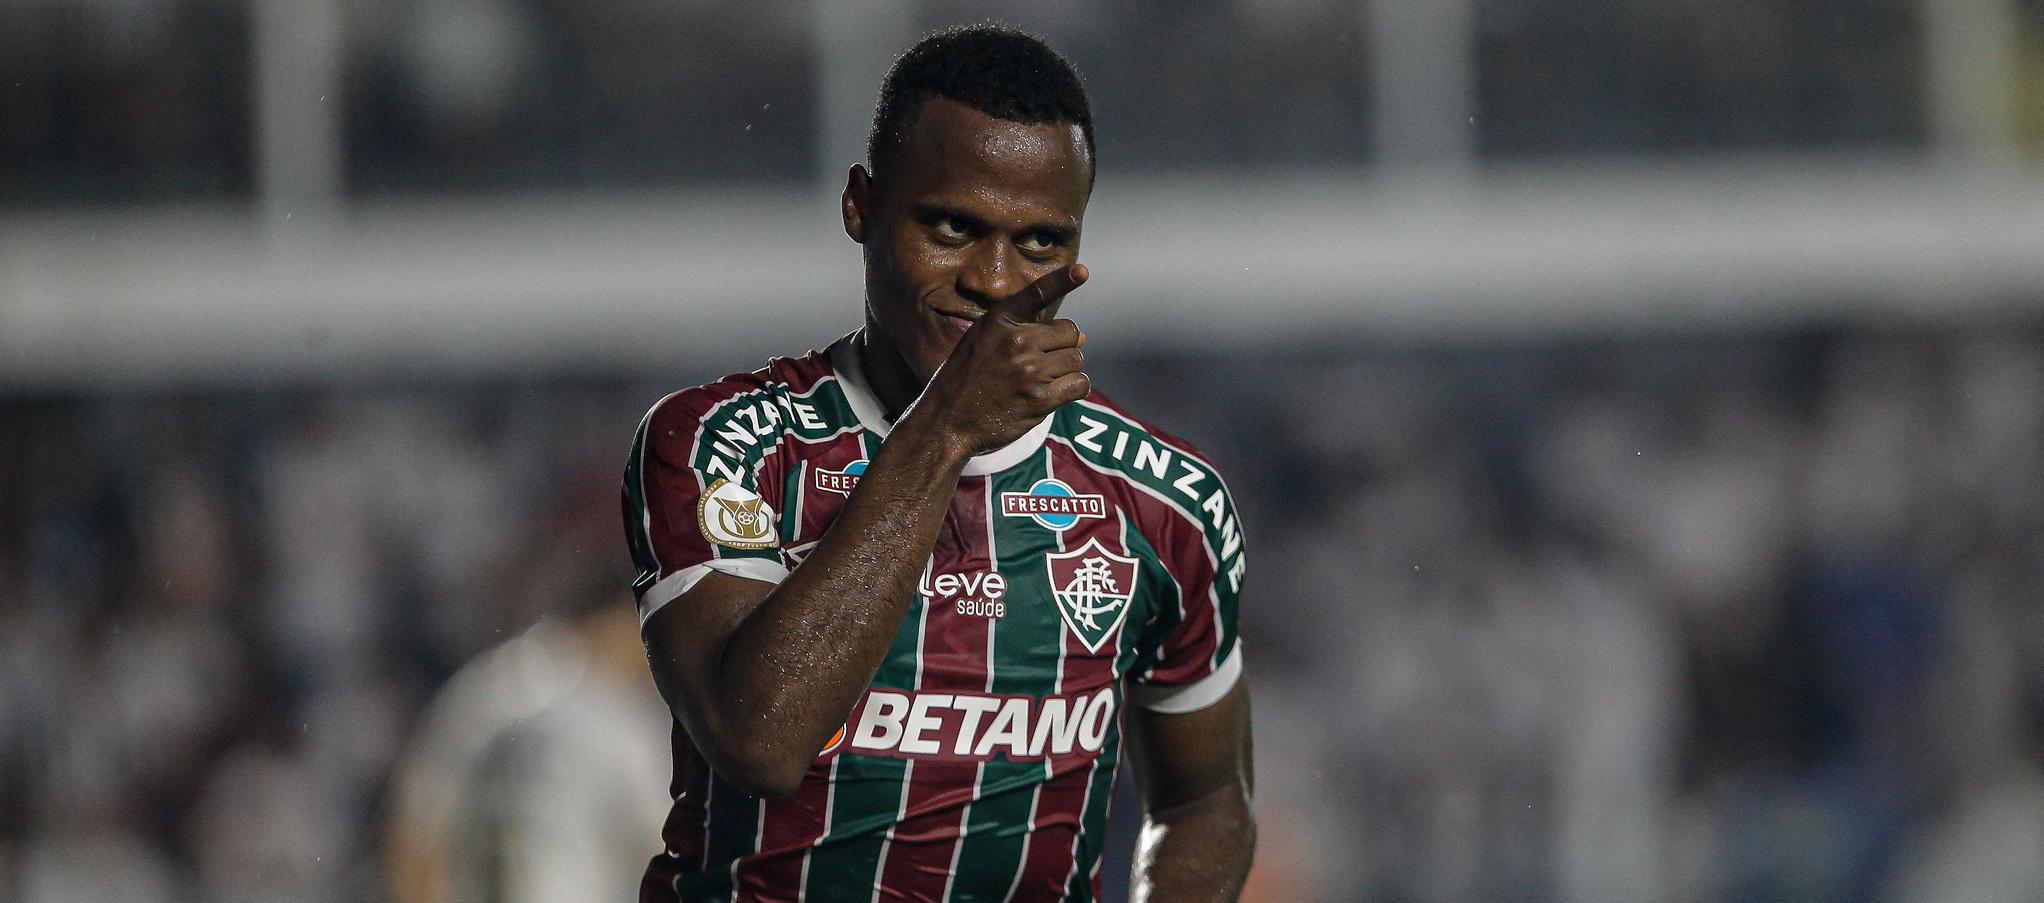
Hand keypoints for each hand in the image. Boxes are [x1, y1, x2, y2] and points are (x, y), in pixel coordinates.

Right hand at [911, 263, 1090, 456]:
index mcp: (999, 321)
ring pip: (1076, 359)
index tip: (1082, 271)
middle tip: (1041, 362)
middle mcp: (1016, 342)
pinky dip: (1073, 388)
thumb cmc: (966, 378)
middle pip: (1070, 333)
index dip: (1062, 280)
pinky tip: (1055, 393)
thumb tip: (1081, 336)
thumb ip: (1024, 331)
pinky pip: (1079, 385)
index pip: (1037, 293)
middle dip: (1062, 346)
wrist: (946, 420)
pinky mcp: (1039, 400)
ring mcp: (1029, 371)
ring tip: (1041, 380)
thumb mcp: (981, 339)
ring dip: (1066, 369)